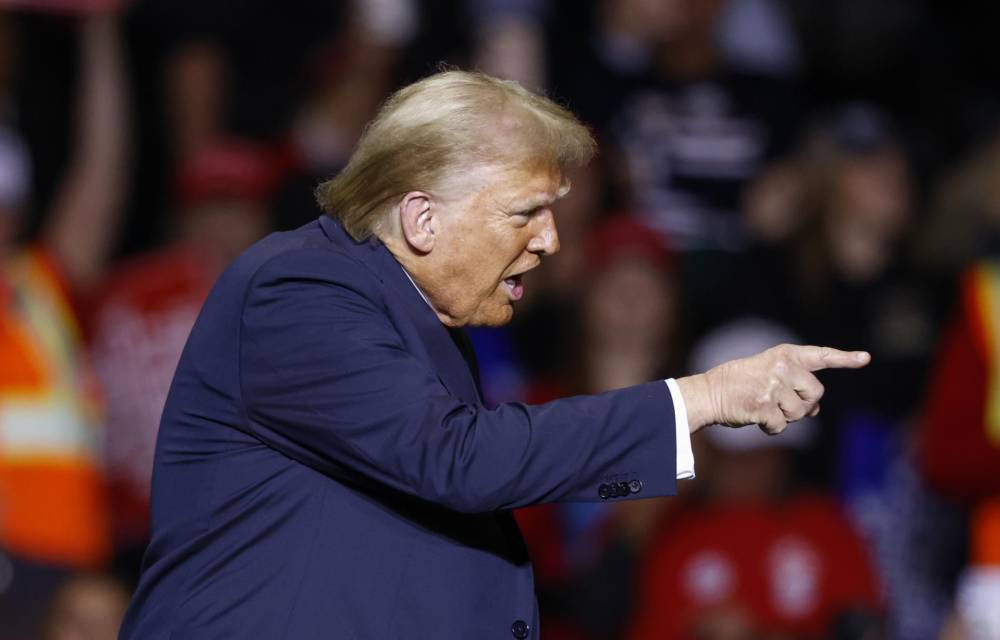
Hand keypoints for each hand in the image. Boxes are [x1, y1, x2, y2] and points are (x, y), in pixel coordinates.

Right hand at [677, 344, 869, 434]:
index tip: (865, 358)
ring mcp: (773, 385)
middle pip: (815, 393)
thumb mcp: (768, 374)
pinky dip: (771, 428)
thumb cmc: (738, 384)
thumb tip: (816, 411)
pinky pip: (781, 426)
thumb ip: (794, 385)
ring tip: (764, 407)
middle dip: (804, 404)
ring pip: (800, 413)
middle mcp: (782, 366)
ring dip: (786, 418)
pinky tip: (755, 417)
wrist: (708, 392)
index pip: (820, 355)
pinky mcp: (765, 405)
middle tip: (780, 403)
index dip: (844, 358)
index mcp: (784, 354)